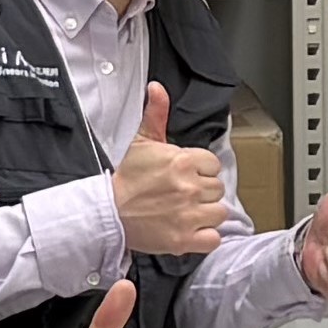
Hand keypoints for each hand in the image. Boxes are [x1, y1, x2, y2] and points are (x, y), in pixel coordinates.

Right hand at [109, 83, 226, 256]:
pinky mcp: (184, 240)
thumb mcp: (141, 141)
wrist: (108, 211)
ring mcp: (188, 215)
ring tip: (187, 212)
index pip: (213, 164)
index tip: (186, 175)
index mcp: (182, 161)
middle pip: (217, 188)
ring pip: (219, 212)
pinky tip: (192, 230)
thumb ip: (156, 113)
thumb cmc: (126, 177)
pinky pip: (214, 239)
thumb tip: (157, 88)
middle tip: (182, 195)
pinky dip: (206, 237)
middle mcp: (189, 187)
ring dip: (207, 213)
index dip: (201, 170)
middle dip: (203, 191)